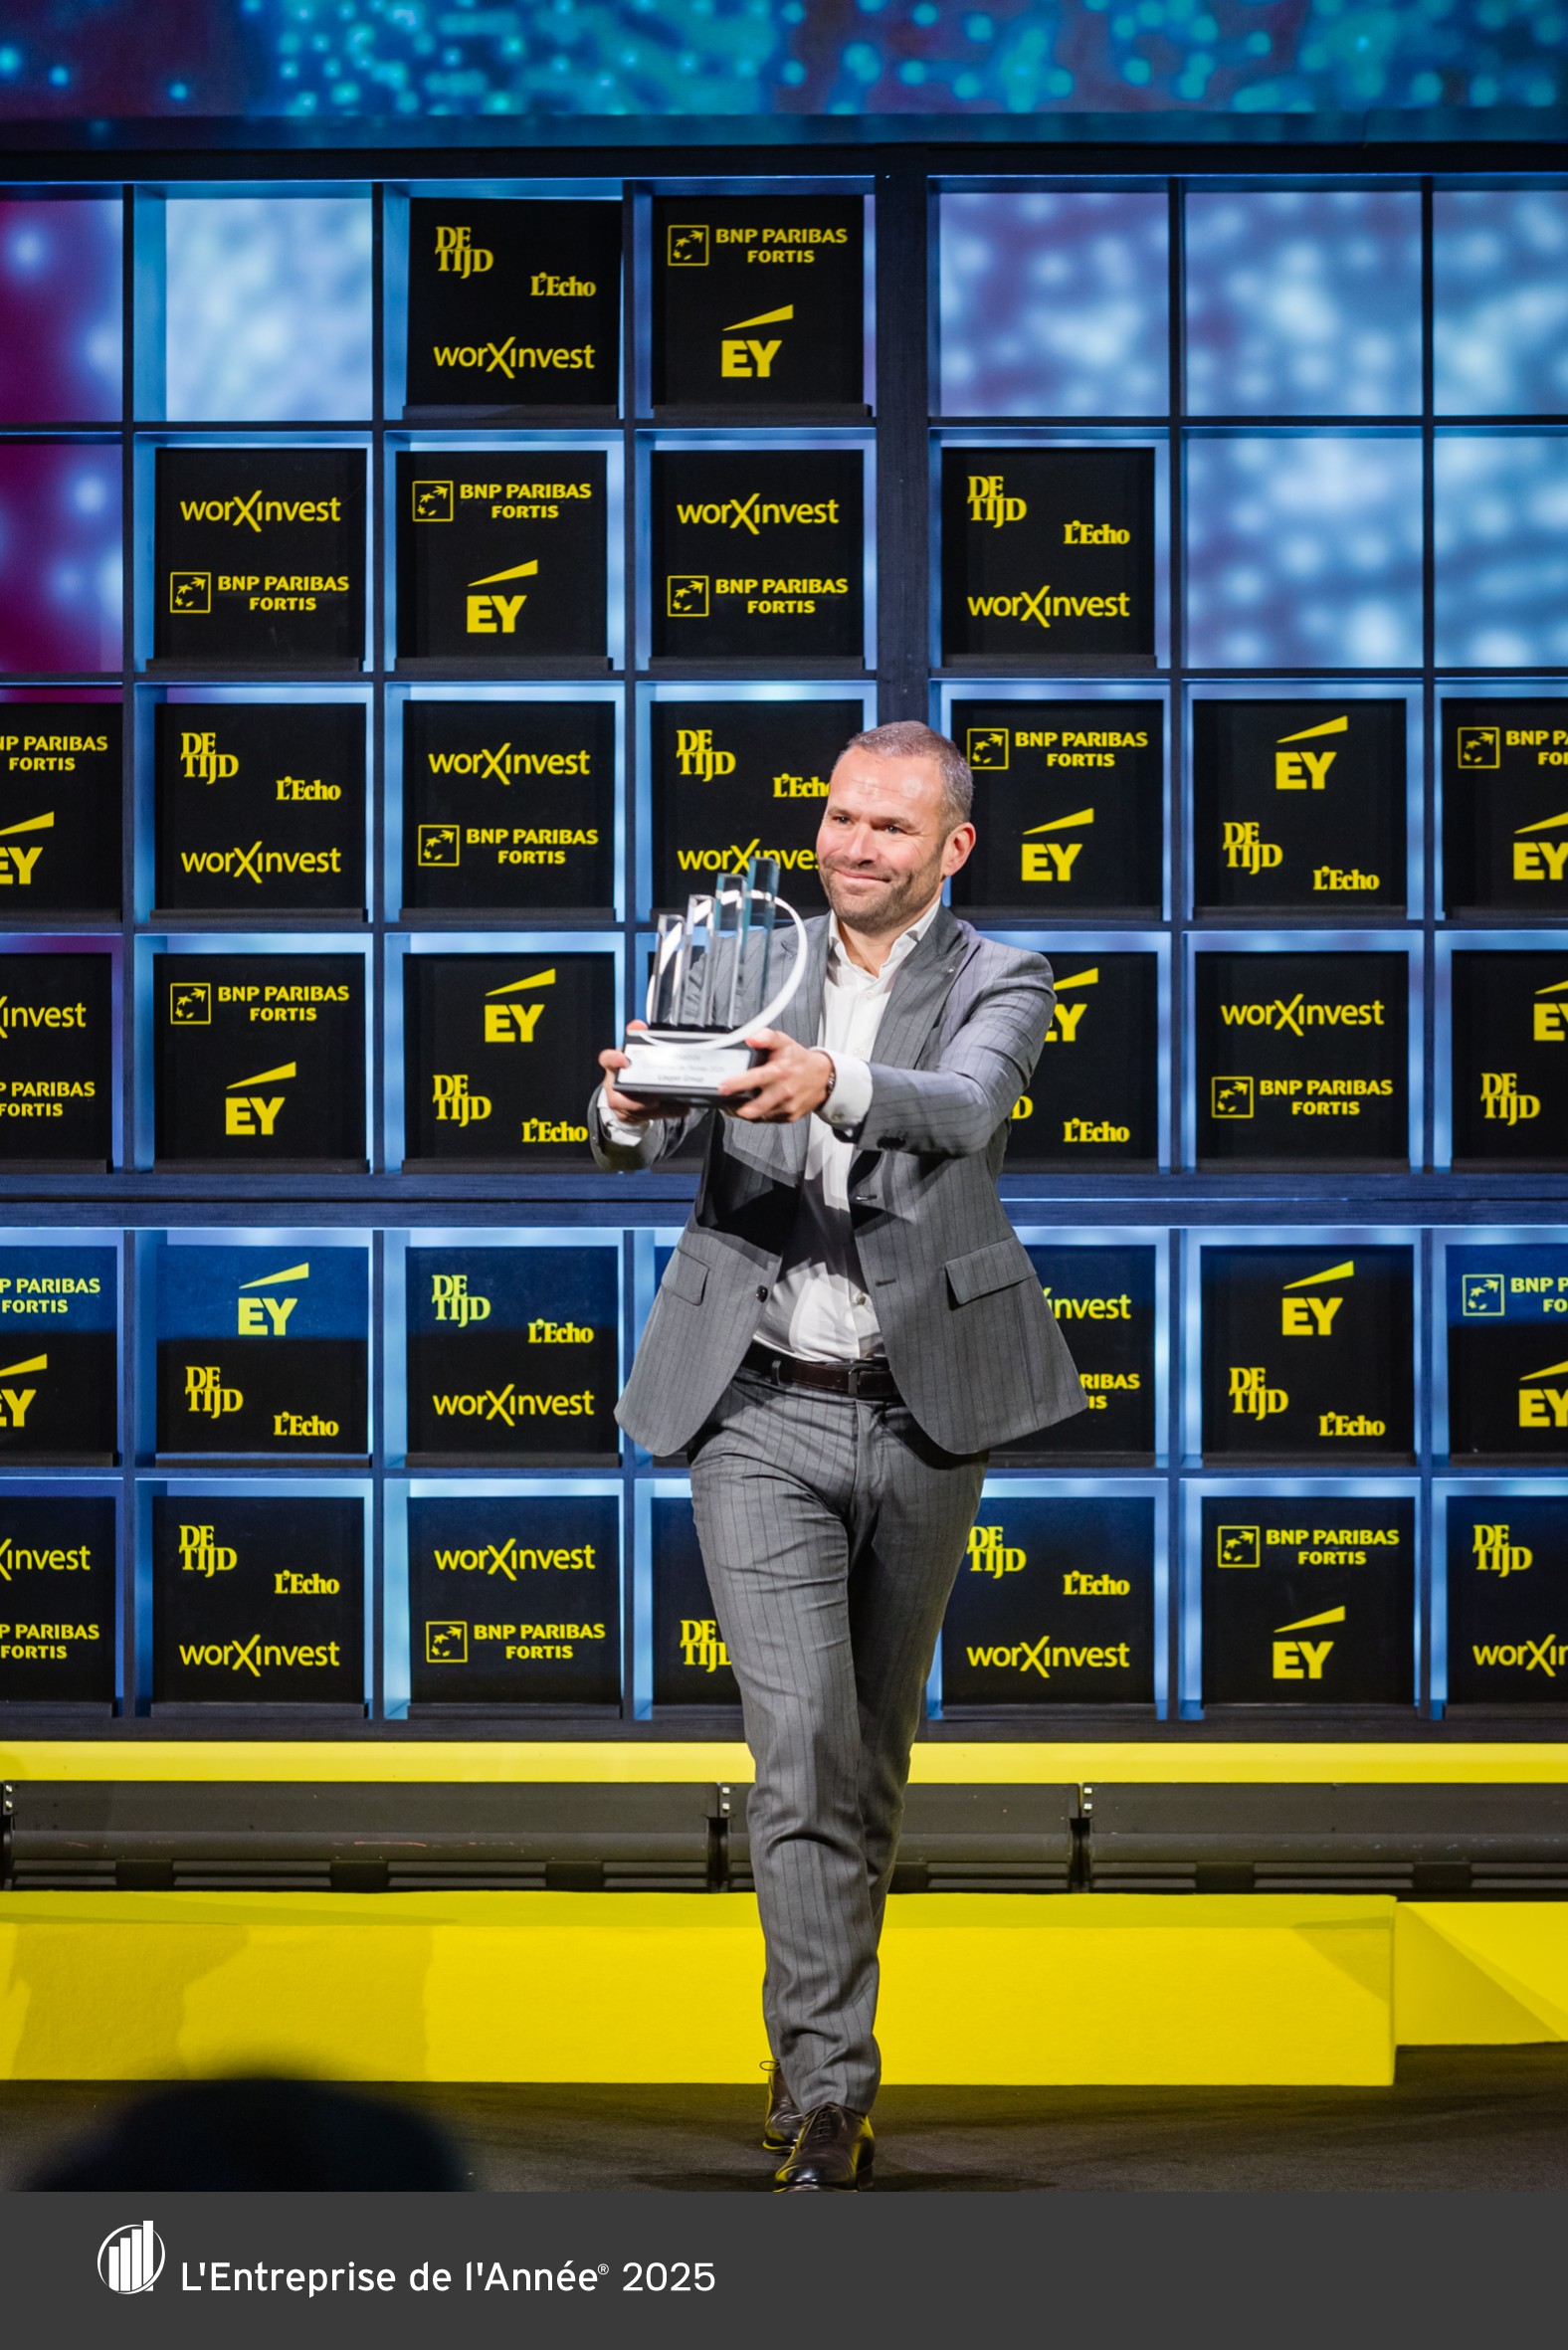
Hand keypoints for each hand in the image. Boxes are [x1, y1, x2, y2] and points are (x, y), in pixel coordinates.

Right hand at [597, 1022, 688, 1121]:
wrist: (624, 1093)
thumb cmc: (630, 1070)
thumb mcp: (632, 1052)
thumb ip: (637, 1037)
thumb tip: (638, 1024)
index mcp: (614, 1066)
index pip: (607, 1059)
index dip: (614, 1059)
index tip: (624, 1059)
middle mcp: (613, 1085)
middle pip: (617, 1094)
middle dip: (634, 1099)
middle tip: (652, 1097)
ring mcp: (621, 1103)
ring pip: (632, 1109)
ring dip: (650, 1107)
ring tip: (665, 1103)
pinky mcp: (632, 1115)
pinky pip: (650, 1116)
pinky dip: (668, 1111)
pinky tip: (682, 1107)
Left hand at [718, 1030, 834, 1123]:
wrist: (823, 1078)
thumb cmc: (799, 1061)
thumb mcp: (783, 1042)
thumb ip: (766, 1036)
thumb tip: (751, 1038)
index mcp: (779, 1072)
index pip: (756, 1078)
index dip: (737, 1084)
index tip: (723, 1087)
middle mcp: (783, 1091)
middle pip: (756, 1107)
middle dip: (738, 1108)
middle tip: (725, 1103)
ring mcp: (786, 1107)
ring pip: (759, 1116)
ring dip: (745, 1111)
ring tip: (739, 1101)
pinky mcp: (788, 1117)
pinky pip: (767, 1119)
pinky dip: (758, 1114)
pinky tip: (756, 1105)